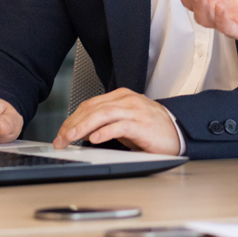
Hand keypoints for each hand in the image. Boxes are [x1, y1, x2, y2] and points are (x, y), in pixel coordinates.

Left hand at [53, 88, 180, 155]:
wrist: (177, 132)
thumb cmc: (151, 130)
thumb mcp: (124, 122)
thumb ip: (105, 122)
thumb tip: (80, 132)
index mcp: (121, 97)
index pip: (89, 104)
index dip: (71, 119)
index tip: (60, 134)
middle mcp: (126, 100)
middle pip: (92, 108)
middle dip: (72, 124)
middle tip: (60, 139)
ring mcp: (135, 111)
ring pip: (102, 114)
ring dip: (82, 127)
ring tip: (70, 138)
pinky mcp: (142, 124)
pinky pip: (119, 126)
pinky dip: (104, 132)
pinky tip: (94, 139)